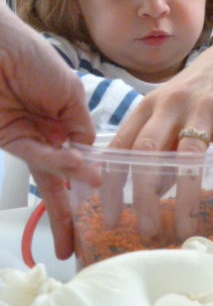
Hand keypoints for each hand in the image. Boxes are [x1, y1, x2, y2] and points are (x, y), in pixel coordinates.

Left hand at [0, 4, 96, 257]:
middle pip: (62, 179)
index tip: (109, 202)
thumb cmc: (35, 59)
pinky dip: (57, 164)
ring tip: (75, 231)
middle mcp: (48, 135)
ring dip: (61, 203)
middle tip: (78, 245)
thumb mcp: (70, 93)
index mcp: (65, 120)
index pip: (81, 157)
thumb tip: (91, 161)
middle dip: (70, 212)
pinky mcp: (9, 140)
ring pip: (49, 177)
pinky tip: (77, 170)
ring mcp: (28, 140)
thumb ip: (80, 127)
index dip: (92, 179)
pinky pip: (37, 156)